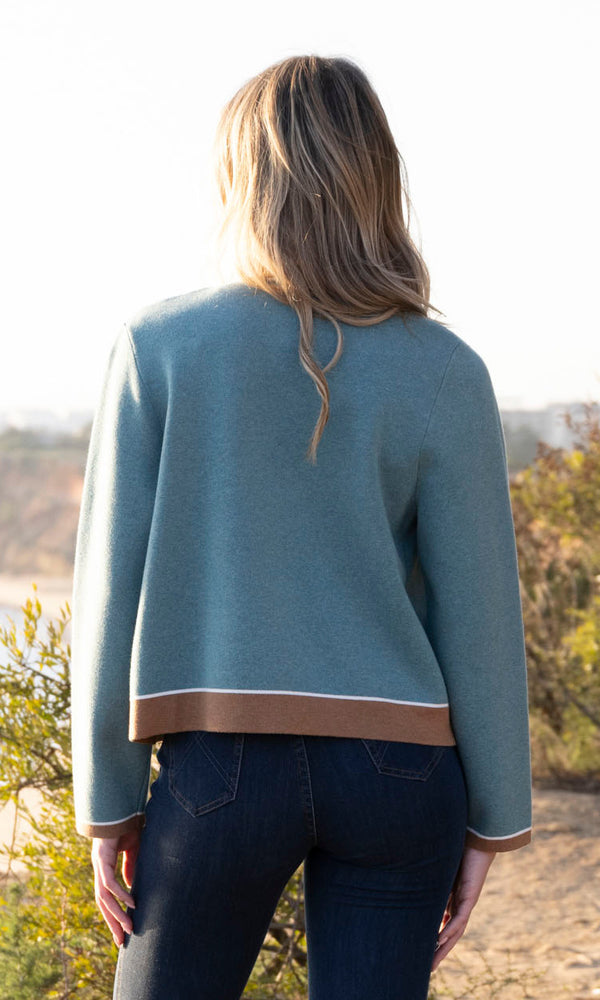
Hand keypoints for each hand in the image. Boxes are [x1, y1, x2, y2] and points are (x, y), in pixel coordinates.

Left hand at [91, 830, 140, 946]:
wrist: (119, 807)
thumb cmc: (126, 825)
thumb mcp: (133, 850)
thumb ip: (130, 867)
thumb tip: (131, 887)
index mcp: (104, 868)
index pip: (107, 898)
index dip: (113, 914)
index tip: (122, 931)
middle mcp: (99, 869)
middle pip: (103, 903)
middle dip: (112, 923)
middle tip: (122, 941)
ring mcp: (99, 865)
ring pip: (105, 897)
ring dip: (116, 914)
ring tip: (129, 928)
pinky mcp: (102, 859)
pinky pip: (110, 882)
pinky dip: (120, 894)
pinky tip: (131, 904)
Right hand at [431, 845, 496, 971]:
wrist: (478, 840)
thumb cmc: (459, 848)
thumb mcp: (439, 868)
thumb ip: (430, 877)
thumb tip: (408, 874)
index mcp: (453, 898)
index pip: (444, 923)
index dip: (436, 937)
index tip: (425, 948)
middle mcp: (460, 904)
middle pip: (450, 933)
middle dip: (439, 951)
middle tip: (428, 967)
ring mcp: (466, 902)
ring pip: (455, 932)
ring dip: (444, 948)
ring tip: (433, 963)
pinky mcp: (470, 897)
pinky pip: (459, 919)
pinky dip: (449, 930)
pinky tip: (439, 940)